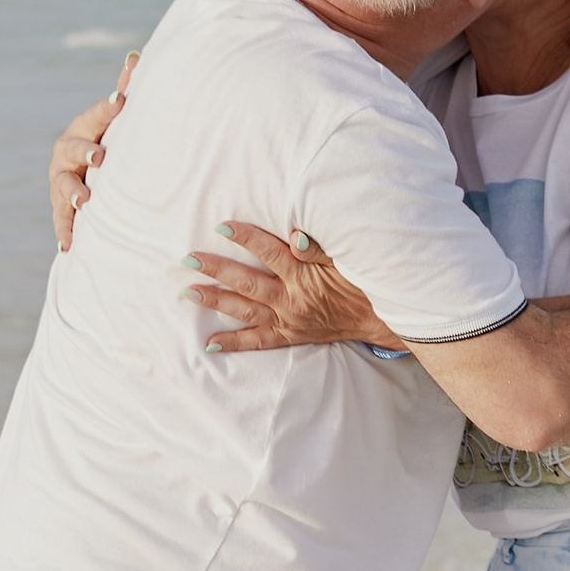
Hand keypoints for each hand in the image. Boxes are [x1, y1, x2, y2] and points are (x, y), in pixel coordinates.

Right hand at [50, 51, 135, 250]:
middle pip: (72, 148)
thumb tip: (136, 55)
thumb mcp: (113, 119)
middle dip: (85, 150)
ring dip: (72, 192)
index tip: (121, 100)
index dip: (107, 108)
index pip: (95, 115)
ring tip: (84, 200)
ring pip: (63, 184)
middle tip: (100, 155)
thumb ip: (124, 89)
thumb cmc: (105, 139)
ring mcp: (60, 179)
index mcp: (83, 128)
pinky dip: (64, 231)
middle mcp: (66, 152)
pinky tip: (68, 245)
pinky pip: (60, 219)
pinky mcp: (59, 206)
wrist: (82, 171)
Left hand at [184, 221, 396, 354]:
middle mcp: (291, 300)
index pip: (268, 252)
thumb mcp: (346, 259)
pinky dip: (234, 342)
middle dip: (216, 269)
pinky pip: (258, 342)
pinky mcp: (290, 336)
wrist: (380, 318)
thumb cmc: (363, 282)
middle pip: (246, 282)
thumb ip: (318, 248)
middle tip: (188, 259)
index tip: (220, 227)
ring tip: (189, 293)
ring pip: (245, 310)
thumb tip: (294, 236)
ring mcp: (288, 321)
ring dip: (216, 301)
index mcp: (303, 276)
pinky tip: (210, 343)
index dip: (245, 238)